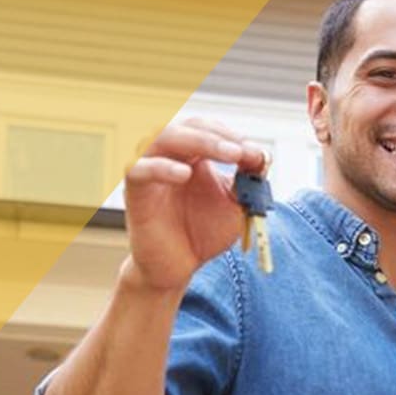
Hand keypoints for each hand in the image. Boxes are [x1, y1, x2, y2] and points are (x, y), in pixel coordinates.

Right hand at [121, 119, 267, 294]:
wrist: (179, 268)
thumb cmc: (202, 234)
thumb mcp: (235, 204)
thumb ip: (247, 179)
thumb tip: (261, 154)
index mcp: (190, 154)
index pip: (207, 128)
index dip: (230, 135)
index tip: (255, 154)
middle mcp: (167, 156)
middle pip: (187, 126)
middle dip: (218, 136)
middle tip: (242, 151)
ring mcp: (148, 170)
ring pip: (162, 136)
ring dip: (198, 141)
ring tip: (226, 154)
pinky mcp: (135, 192)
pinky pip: (138, 169)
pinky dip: (161, 167)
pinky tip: (185, 174)